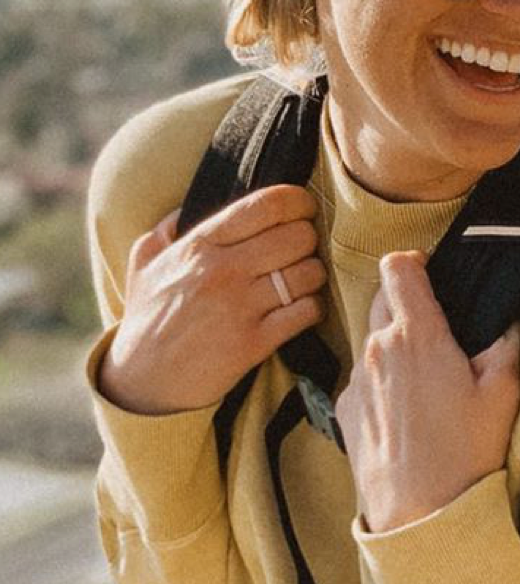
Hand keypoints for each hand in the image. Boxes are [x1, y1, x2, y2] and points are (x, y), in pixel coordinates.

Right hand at [98, 185, 325, 414]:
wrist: (141, 382)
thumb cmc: (147, 318)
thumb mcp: (144, 264)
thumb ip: (168, 229)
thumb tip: (189, 202)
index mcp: (198, 245)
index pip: (265, 205)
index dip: (297, 201)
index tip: (303, 209)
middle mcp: (221, 271)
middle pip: (298, 236)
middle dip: (308, 240)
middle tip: (300, 251)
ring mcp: (239, 307)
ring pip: (308, 273)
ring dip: (313, 276)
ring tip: (300, 282)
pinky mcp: (254, 342)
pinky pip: (308, 311)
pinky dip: (312, 308)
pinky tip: (300, 309)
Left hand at [337, 251, 519, 532]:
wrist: (423, 517)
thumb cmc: (467, 454)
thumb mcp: (504, 393)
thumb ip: (506, 340)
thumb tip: (508, 312)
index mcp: (417, 336)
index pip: (398, 267)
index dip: (415, 264)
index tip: (433, 276)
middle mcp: (377, 351)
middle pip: (380, 298)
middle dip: (405, 302)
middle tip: (439, 330)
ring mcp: (356, 382)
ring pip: (371, 340)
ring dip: (394, 345)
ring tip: (427, 379)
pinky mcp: (345, 412)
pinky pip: (363, 378)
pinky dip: (382, 381)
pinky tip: (408, 411)